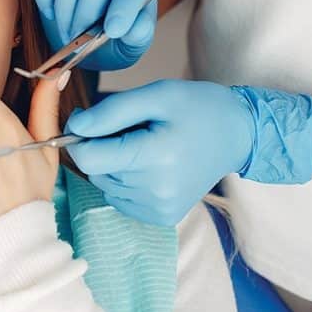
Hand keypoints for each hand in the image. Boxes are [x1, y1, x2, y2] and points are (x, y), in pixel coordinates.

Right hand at [30, 0, 159, 69]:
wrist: (87, 39)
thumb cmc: (115, 39)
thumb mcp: (133, 44)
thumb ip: (137, 35)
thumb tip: (132, 28)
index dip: (125, 3)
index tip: (113, 31)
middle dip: (89, 9)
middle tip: (82, 37)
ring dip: (66, 7)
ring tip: (68, 33)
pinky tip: (51, 14)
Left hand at [65, 80, 254, 225]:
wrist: (237, 134)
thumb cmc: (196, 108)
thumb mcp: (154, 94)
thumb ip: (110, 111)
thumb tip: (74, 126)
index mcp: (155, 157)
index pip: (88, 158)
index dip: (80, 137)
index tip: (92, 120)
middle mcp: (156, 190)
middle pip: (95, 171)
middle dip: (101, 147)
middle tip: (130, 129)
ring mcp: (160, 208)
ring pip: (105, 185)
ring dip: (113, 165)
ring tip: (145, 145)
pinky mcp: (162, 217)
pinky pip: (120, 198)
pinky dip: (124, 181)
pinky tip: (149, 165)